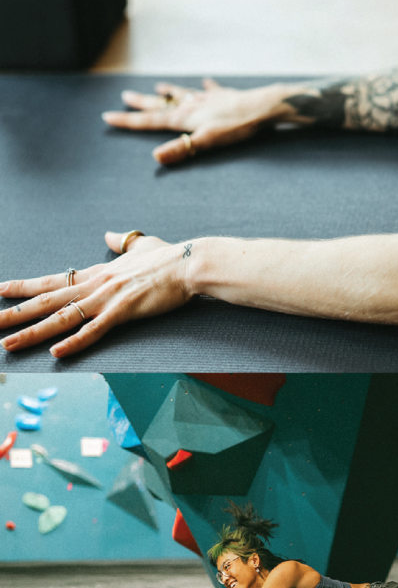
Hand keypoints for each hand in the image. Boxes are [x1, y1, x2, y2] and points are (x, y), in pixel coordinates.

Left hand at [0, 231, 193, 358]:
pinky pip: (95, 330)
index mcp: (97, 273)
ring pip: (62, 318)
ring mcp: (107, 298)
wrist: (191, 263)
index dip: (23, 287)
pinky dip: (75, 342)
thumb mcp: (141, 244)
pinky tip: (57, 353)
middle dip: (13, 312)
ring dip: (32, 332)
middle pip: (46, 301)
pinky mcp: (124, 311)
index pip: (52, 281)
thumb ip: (121, 242)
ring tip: (7, 344)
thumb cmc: (170, 256)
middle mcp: (95, 285)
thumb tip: (110, 234)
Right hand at [101, 78, 290, 164]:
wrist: (263, 107)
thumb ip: (182, 149)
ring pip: (183, 93)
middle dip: (143, 102)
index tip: (108, 117)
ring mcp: (208, 99)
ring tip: (159, 86)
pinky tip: (205, 82)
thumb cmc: (236, 127)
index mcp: (185, 117)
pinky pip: (211, 90)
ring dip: (169, 90)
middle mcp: (192, 105)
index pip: (151, 120)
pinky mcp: (225, 96)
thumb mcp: (207, 141)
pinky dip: (205, 87)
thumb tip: (155, 157)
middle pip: (162, 103)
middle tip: (125, 96)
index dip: (130, 121)